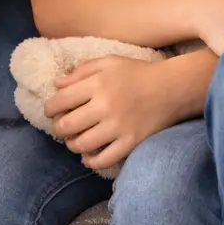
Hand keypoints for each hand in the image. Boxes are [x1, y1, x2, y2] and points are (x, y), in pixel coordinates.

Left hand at [45, 56, 179, 170]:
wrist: (173, 88)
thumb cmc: (138, 73)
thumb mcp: (110, 62)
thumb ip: (82, 70)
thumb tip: (57, 84)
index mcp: (98, 84)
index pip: (61, 100)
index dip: (50, 108)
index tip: (52, 111)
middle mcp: (105, 106)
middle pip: (67, 126)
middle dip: (59, 129)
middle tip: (62, 128)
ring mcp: (118, 127)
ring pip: (82, 145)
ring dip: (73, 145)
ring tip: (76, 140)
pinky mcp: (131, 142)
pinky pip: (104, 160)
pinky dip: (91, 161)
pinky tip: (89, 156)